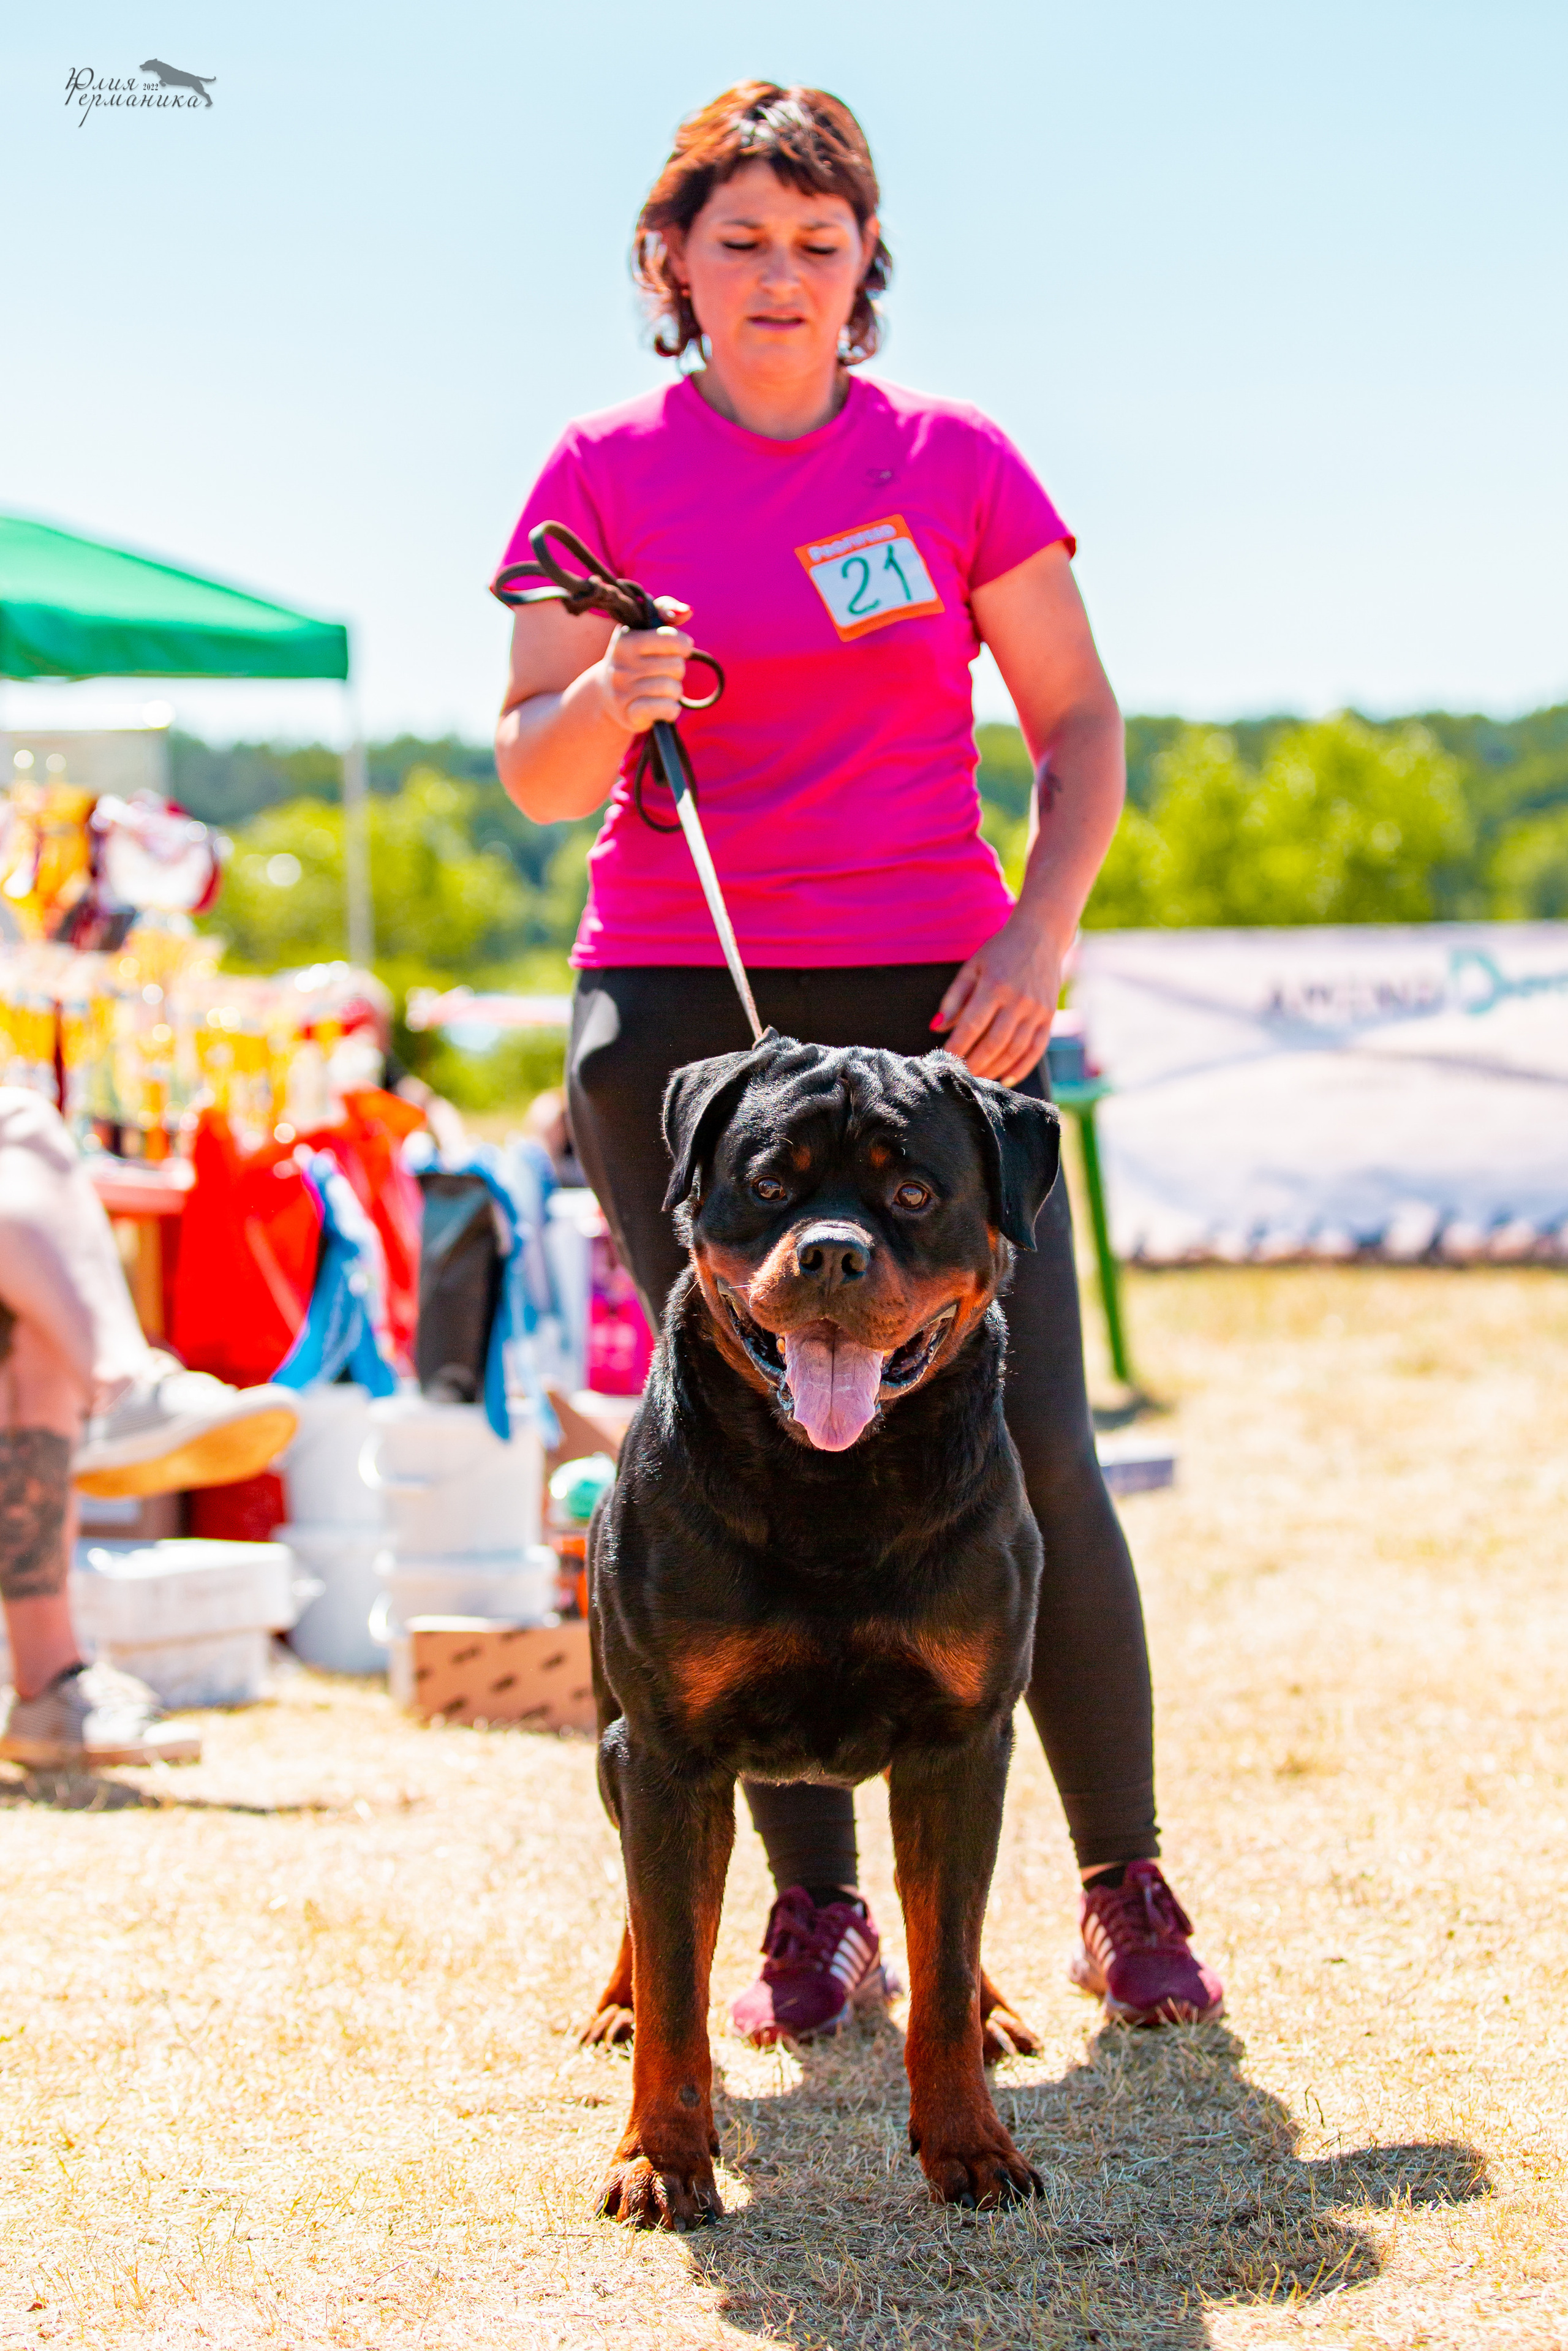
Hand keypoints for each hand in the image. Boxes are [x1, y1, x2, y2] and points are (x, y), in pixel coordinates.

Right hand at [596, 598, 691, 735]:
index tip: (679, 650)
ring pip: (673, 689)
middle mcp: (620, 665)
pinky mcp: (629, 714)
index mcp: (625, 640)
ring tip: (662, 690)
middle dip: (677, 670)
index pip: (672, 639)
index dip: (683, 646)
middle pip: (676, 666)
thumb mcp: (645, 630)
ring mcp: (622, 691)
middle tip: (664, 672)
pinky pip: (667, 709)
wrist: (606, 696)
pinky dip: (671, 709)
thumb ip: (666, 611)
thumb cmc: (636, 658)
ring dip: (675, 691)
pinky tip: (663, 706)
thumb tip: (688, 611)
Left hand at [931, 912, 1062, 1085]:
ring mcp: (1037, 1010)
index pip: (971, 1026)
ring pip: (1014, 1051)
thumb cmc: (1000, 952)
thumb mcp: (972, 967)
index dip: (956, 1047)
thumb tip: (937, 1028)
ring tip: (977, 1079)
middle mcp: (1018, 1000)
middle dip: (974, 1064)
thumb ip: (954, 998)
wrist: (1041, 935)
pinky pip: (1036, 1050)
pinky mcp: (1049, 1016)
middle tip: (959, 1077)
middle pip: (993, 1043)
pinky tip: (1005, 1079)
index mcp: (995, 986)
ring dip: (994, 1070)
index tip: (943, 1061)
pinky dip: (1021, 1068)